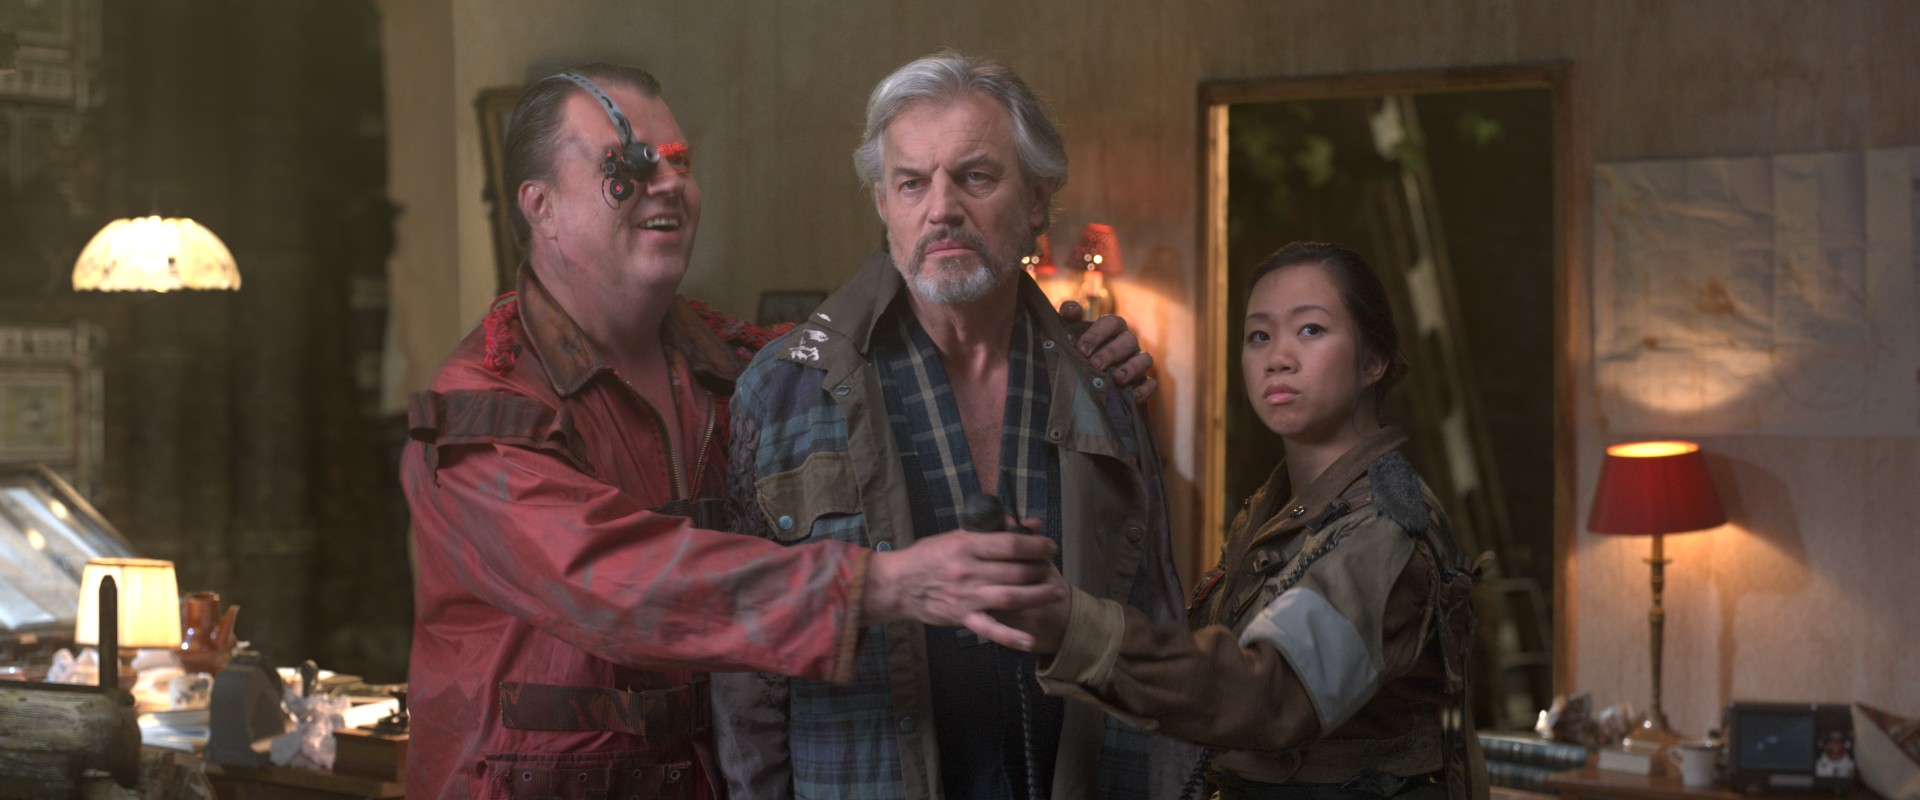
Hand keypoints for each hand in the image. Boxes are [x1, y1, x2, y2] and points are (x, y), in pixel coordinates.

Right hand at [863, 530, 1061, 649]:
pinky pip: (990, 629)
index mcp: (966, 545)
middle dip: (1040, 568)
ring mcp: (966, 597)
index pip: (1011, 544)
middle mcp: (968, 571)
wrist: (897, 584)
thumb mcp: (956, 535)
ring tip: (1056, 592)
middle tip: (1050, 567)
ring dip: (1038, 595)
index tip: (1049, 546)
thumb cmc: (927, 556)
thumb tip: (1029, 526)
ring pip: (1011, 596)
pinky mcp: (962, 617)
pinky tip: (1029, 641)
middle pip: (1016, 571)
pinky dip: (1010, 636)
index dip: (1036, 545)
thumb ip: (992, 531)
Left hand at [1058, 300, 1156, 402]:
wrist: (1081, 378)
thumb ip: (1069, 317)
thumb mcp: (1070, 332)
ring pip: (1145, 359)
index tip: (1082, 350)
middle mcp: (1127, 343)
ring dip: (1132, 368)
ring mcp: (1137, 362)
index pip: (1111, 322)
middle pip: (1128, 341)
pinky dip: (1144, 389)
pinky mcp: (1142, 382)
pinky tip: (1133, 396)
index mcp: (1112, 328)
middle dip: (1112, 353)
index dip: (1098, 334)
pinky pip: (1151, 384)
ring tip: (1117, 379)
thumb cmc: (1078, 350)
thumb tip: (1073, 312)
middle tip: (1095, 365)